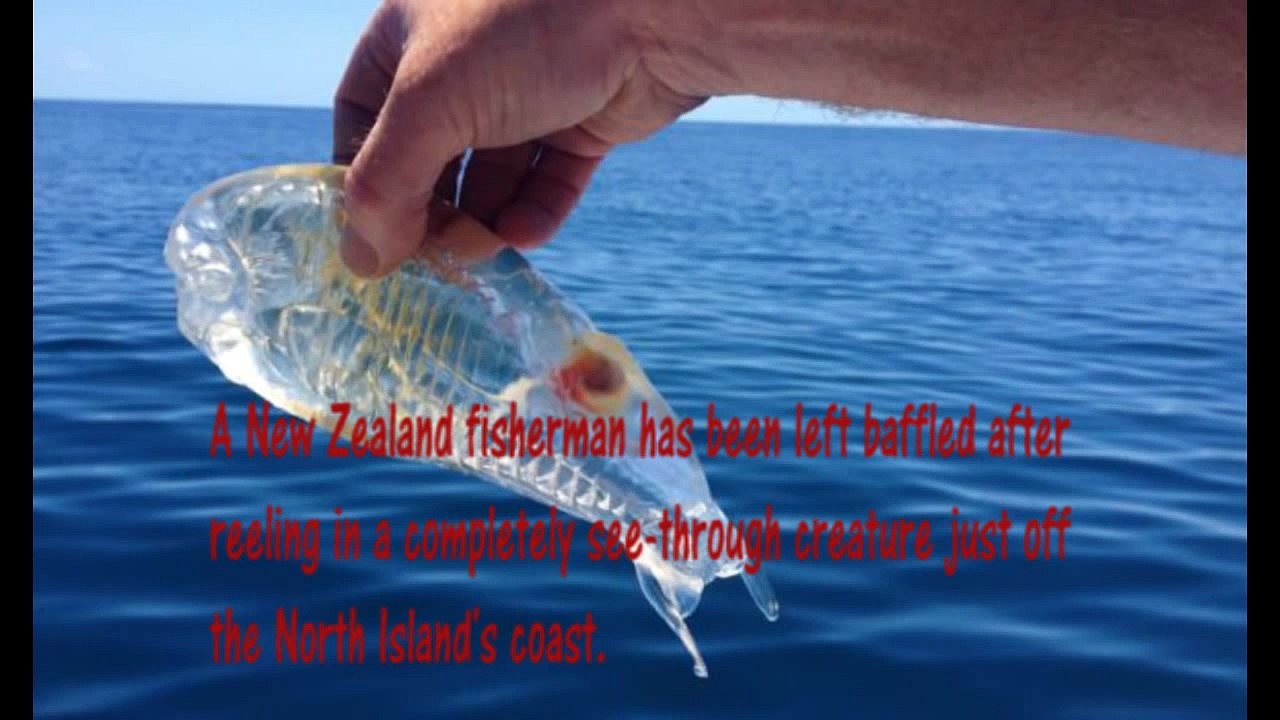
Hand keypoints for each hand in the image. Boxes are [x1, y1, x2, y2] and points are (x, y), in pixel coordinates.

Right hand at [332, 0, 704, 275]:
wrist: (655, 9)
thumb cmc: (527, 30)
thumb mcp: (431, 102)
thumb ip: (384, 184)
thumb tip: (363, 261)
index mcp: (411, 34)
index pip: (362, 116)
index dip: (361, 177)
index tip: (369, 235)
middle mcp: (465, 61)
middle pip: (428, 156)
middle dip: (430, 212)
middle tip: (432, 260)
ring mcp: (528, 91)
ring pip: (491, 176)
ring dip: (482, 221)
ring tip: (483, 252)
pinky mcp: (583, 120)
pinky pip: (547, 181)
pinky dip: (534, 212)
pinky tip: (525, 237)